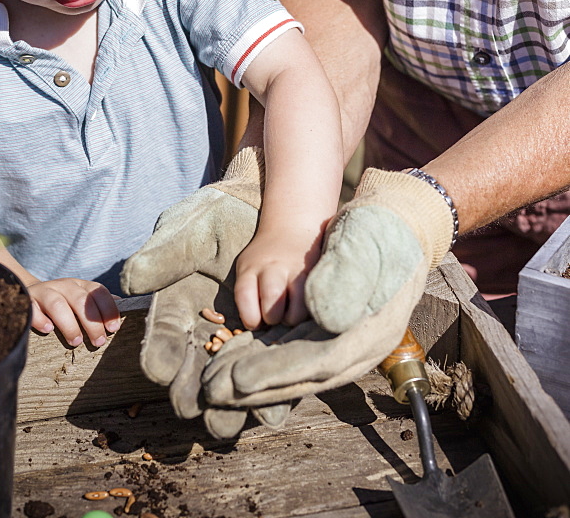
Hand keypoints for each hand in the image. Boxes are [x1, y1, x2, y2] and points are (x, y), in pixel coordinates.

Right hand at [27, 277, 120, 348]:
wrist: (28, 293)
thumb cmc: (63, 302)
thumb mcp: (81, 299)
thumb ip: (99, 304)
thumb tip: (126, 308)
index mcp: (80, 285)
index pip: (98, 292)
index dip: (108, 309)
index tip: (113, 328)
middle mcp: (64, 286)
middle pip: (81, 300)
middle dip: (92, 322)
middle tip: (98, 342)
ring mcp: (44, 292)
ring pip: (58, 304)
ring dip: (69, 324)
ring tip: (75, 342)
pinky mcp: (27, 301)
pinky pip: (32, 308)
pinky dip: (40, 319)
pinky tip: (48, 330)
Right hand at [120, 147, 292, 438]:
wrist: (259, 210)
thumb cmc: (214, 218)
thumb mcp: (186, 231)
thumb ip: (161, 256)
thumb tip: (130, 282)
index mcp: (173, 317)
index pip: (159, 350)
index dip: (159, 363)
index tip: (163, 370)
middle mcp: (202, 341)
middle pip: (194, 384)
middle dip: (198, 400)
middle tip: (206, 405)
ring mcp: (238, 347)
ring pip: (233, 389)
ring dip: (238, 406)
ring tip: (244, 412)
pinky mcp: (272, 347)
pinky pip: (270, 376)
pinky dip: (274, 390)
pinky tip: (278, 396)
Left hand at [200, 167, 454, 408]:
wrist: (401, 225)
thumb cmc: (382, 229)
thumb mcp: (366, 239)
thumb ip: (344, 272)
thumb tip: (318, 312)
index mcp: (376, 327)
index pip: (321, 361)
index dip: (279, 373)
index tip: (241, 379)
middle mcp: (364, 347)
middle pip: (306, 375)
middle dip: (260, 385)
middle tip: (216, 390)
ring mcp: (351, 345)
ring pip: (299, 370)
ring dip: (259, 378)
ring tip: (217, 383)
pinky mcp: (334, 337)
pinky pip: (298, 355)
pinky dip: (268, 362)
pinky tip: (236, 362)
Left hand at [234, 226, 321, 328]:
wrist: (292, 227)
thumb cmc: (265, 258)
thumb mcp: (248, 268)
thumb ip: (248, 294)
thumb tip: (255, 330)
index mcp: (250, 268)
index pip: (245, 295)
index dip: (250, 317)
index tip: (255, 323)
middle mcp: (273, 268)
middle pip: (272, 301)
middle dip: (272, 318)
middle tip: (274, 316)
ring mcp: (296, 271)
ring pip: (297, 307)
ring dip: (292, 318)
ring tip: (290, 313)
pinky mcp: (315, 275)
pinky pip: (313, 301)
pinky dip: (308, 311)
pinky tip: (304, 307)